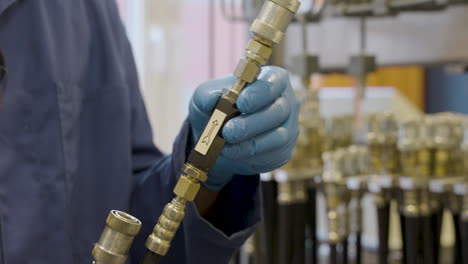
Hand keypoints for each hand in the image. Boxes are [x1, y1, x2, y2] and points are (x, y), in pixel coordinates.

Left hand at [189, 66, 299, 189]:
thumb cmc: (215, 108)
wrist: (215, 137)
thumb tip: (215, 97)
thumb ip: (208, 94)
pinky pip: (273, 154)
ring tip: (226, 145)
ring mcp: (288, 127)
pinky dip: (250, 155)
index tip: (241, 102)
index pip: (274, 82)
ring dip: (252, 142)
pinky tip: (231, 153)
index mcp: (272, 79)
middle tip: (228, 130)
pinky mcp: (282, 150)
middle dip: (252, 122)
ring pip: (279, 136)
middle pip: (279, 111)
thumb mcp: (205, 97)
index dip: (259, 92)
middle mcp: (285, 102)